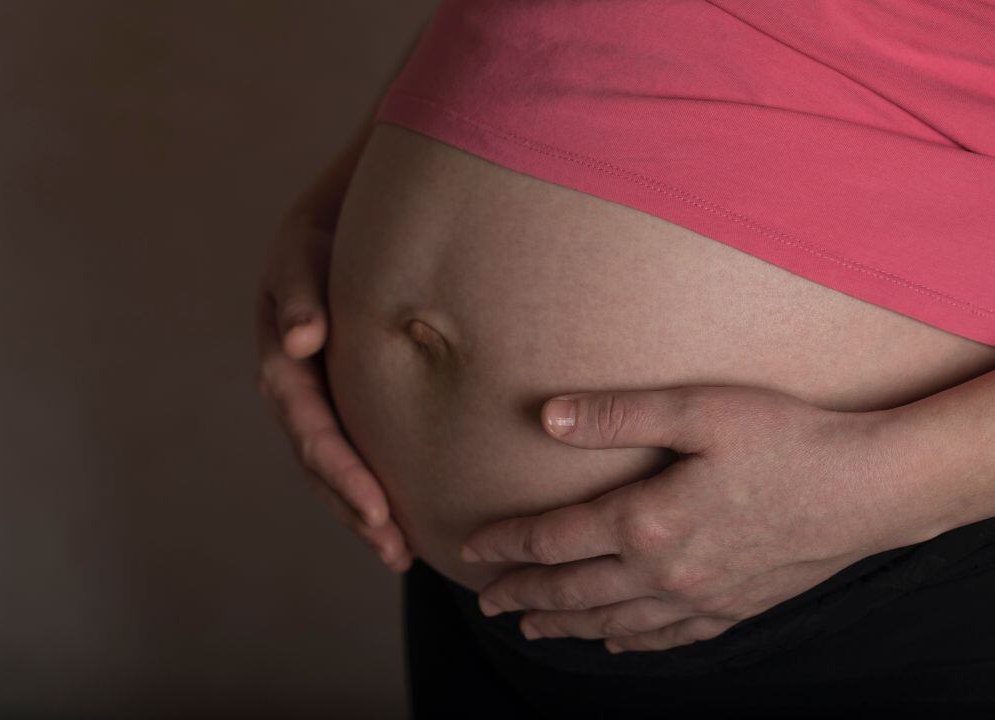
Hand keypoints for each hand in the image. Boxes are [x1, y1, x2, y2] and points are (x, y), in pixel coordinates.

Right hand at [256, 211, 411, 571]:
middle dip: (355, 508)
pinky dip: (374, 488)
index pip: (311, 428)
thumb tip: (301, 340)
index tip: (377, 507)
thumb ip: (301, 293)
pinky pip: (356, 452)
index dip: (341, 470)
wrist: (337, 227)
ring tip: (400, 553)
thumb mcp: (304, 253)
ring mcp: (318, 400)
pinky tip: (403, 522)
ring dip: (362, 513)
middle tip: (396, 549)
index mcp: (283, 361)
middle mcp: (296, 391)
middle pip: (321, 464)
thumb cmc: (322, 237)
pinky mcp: (342, 401)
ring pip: (334, 470)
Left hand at [461, 385, 934, 651]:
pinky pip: (667, 639)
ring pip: (612, 622)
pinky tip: (615, 645)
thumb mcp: (699, 410)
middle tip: (486, 601)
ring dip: (565, 625)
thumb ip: (618, 415)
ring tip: (531, 627)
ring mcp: (699, 599)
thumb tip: (548, 416)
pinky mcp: (733, 610)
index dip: (506, 543)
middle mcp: (664, 572)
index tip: (470, 546)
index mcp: (645, 521)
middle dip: (522, 594)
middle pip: (572, 590)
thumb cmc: (786, 440)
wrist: (869, 489)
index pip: (553, 539)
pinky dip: (630, 644)